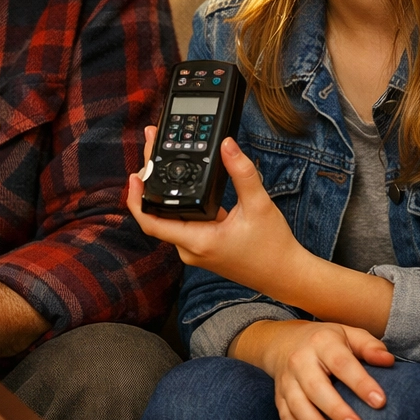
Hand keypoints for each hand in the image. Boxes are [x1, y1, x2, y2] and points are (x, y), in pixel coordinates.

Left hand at [127, 127, 301, 292]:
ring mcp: (194, 250)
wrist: (286, 275)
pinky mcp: (202, 247)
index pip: (152, 222)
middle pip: (158, 215)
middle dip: (150, 184)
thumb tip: (227, 145)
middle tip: (149, 151)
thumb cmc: (273, 247)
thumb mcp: (259, 205)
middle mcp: (190, 249)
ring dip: (163, 193)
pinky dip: (178, 204)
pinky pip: (182, 224)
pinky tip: (180, 183)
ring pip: (169, 219)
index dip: (136, 199)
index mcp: (198, 241)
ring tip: (159, 162)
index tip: (134, 176)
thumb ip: (241, 173)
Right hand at [237, 319, 393, 419]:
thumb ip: (369, 346)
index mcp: (322, 343)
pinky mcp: (279, 395)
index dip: (360, 382)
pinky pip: (285, 415)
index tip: (379, 402)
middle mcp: (300, 360)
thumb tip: (388, 361)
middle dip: (336, 410)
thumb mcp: (347, 334)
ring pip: (297, 404)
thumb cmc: (326, 341)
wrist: (282, 341)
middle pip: (316, 387)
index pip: (342, 363)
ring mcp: (287, 379)